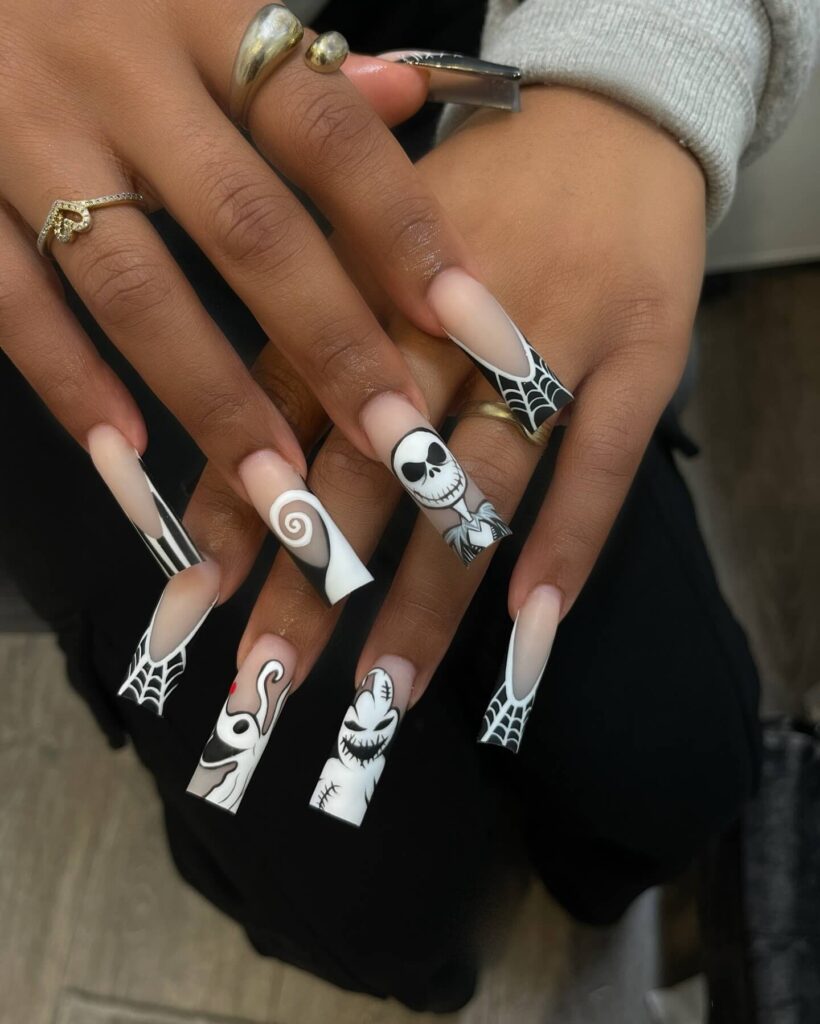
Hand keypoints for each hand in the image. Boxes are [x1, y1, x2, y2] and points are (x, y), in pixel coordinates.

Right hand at [0, 0, 476, 497]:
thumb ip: (298, 64)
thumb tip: (405, 100)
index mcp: (200, 17)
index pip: (327, 130)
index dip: (405, 229)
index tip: (475, 327)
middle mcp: (120, 75)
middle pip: (246, 226)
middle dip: (330, 343)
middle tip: (396, 438)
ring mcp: (25, 136)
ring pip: (134, 285)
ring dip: (213, 397)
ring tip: (280, 489)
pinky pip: (12, 300)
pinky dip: (68, 381)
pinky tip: (128, 456)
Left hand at [184, 87, 705, 710]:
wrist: (610, 116)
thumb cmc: (472, 196)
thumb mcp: (367, 240)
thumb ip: (310, 343)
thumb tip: (247, 471)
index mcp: (364, 287)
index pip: (281, 414)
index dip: (237, 512)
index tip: (195, 610)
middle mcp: (444, 323)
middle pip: (368, 469)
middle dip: (314, 582)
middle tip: (269, 685)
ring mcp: (550, 341)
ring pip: (478, 485)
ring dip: (430, 595)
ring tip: (388, 691)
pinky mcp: (638, 358)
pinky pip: (601, 465)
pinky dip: (568, 545)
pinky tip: (531, 629)